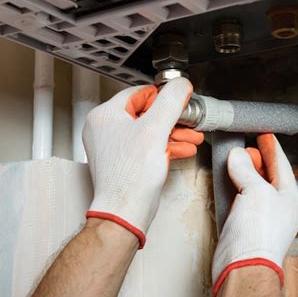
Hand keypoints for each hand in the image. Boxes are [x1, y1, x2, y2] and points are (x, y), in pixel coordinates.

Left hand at [83, 77, 203, 248]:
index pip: (139, 93)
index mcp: (105, 116)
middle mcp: (105, 129)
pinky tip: (183, 148)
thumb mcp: (156, 129)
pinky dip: (165, 146)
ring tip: (192, 136)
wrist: (126, 212)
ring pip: (149, 131)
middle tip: (189, 120)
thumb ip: (171, 102)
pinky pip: (147, 146)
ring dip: (173, 133)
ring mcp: (113, 147)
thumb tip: (180, 85)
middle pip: (146, 113)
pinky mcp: (123, 161)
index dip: (163, 97)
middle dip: (173, 119)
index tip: (180, 100)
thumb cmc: (130, 177)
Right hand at [212, 133, 297, 296]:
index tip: (265, 136)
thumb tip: (238, 155)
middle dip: (258, 159)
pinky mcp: (244, 223)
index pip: (282, 166)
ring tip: (237, 157)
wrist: (242, 265)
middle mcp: (278, 207)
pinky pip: (240, 198)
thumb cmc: (259, 236)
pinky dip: (234, 185)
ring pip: (253, 186)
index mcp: (291, 198)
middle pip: (268, 175)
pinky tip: (228, 178)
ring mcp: (260, 216)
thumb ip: (246, 170)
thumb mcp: (256, 192)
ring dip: (245, 171)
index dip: (273, 149)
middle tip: (249, 145)